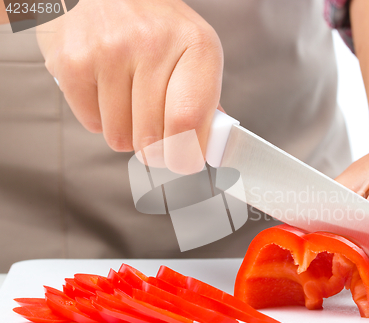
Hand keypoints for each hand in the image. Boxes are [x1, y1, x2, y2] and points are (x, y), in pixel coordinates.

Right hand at [36, 0, 222, 155]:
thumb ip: (203, 100)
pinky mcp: (73, 61)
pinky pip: (92, 124)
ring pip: (120, 138)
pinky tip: (106, 90)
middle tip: (155, 129)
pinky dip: (100, 119)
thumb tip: (207, 148)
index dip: (186, 156)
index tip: (184, 161)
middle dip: (156, 147)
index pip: (189, 122)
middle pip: (153, 139)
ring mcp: (109, 51)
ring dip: (126, 132)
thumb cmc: (155, 26)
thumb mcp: (193, 50)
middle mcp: (153, 45)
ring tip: (128, 99)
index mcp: (196, 45)